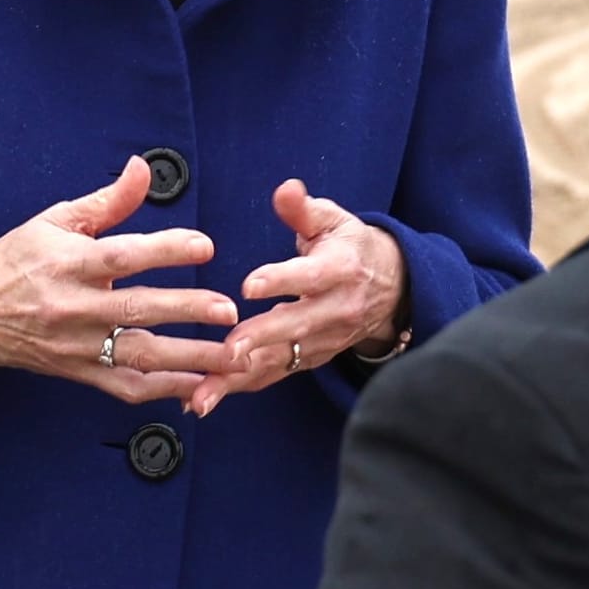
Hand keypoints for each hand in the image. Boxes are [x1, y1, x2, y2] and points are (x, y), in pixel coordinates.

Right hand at [0, 155, 240, 405]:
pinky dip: (164, 390)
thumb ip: (108, 201)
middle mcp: (73, 307)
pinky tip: (200, 386)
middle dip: (187, 310)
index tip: (205, 246)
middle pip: (136, 309)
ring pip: (139, 356)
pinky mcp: (79, 374)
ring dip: (189, 358)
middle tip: (229, 310)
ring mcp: (77, 346)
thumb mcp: (55, 220)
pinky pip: (126, 387)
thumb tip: (143, 168)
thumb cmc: (16, 261)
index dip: (164, 249)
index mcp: (69, 263)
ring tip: (232, 356)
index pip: (122, 256)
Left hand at [187, 181, 406, 419]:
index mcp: (340, 271)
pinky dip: (237, 387)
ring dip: (239, 378)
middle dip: (259, 339)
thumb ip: (304, 209)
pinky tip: (198, 399)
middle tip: (226, 350)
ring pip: (280, 360)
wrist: (390, 288)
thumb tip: (285, 189)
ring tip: (201, 395)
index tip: (249, 285)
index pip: (310, 277)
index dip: (281, 280)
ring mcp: (324, 341)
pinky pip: (272, 375)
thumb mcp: (333, 221)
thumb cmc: (349, 247)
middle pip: (295, 326)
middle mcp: (335, 311)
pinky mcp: (310, 360)